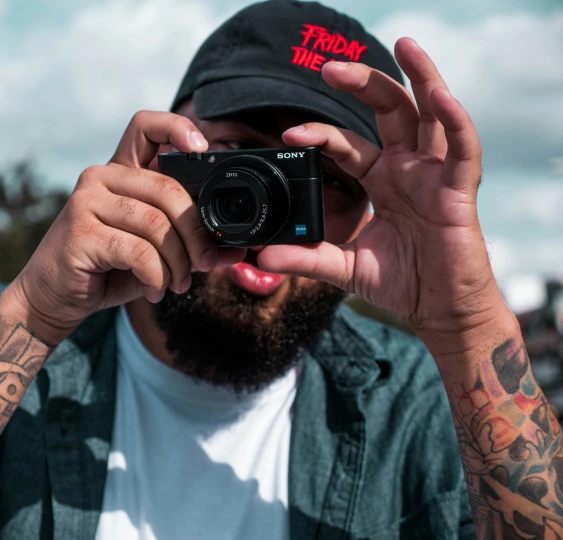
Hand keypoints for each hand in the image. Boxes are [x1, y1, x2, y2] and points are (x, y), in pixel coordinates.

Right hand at [5, 111, 244, 344]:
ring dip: (177, 263)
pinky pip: (138, 251)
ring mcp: (86, 201)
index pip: (145, 127)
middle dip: (196, 233)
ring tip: (176, 284)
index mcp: (120, 173)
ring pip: (156, 224)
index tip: (203, 149)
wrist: (52, 298)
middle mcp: (101, 177)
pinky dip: (156, 276)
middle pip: (168, 189)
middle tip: (202, 264)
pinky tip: (154, 290)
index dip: (176, 127)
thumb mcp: (157, 256)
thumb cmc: (106, 271)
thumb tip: (239, 249)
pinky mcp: (80, 231)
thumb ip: (193, 246)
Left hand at [257, 38, 505, 334]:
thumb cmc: (400, 283)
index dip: (321, 134)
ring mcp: (433, 175)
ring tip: (404, 44)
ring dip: (420, 78)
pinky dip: (454, 120)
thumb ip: (305, 258)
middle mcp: (406, 169)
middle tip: (329, 67)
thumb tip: (259, 258)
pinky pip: (462, 149)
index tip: (289, 135)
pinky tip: (439, 97)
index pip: (348, 144)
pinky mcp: (458, 191)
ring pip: (429, 115)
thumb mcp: (344, 267)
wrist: (438, 312)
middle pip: (389, 111)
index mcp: (380, 180)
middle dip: (362, 84)